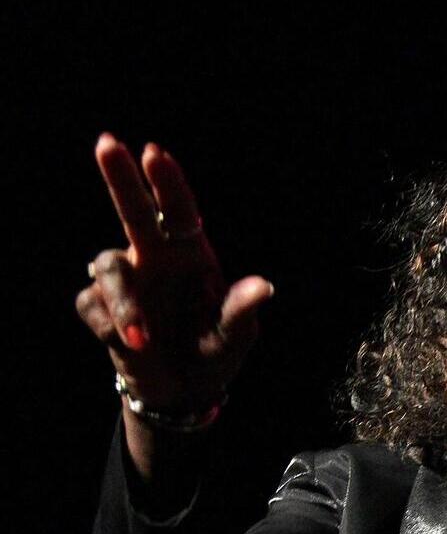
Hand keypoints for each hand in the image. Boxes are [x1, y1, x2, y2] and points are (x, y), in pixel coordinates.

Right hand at [75, 133, 272, 413]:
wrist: (183, 391)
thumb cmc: (215, 351)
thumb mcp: (235, 335)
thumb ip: (242, 310)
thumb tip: (264, 286)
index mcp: (191, 255)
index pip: (180, 211)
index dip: (168, 182)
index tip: (155, 153)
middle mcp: (155, 258)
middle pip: (133, 210)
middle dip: (120, 176)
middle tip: (107, 142)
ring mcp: (127, 281)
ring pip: (107, 265)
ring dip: (124, 301)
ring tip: (142, 338)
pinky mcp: (101, 308)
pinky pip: (94, 304)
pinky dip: (112, 326)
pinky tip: (134, 345)